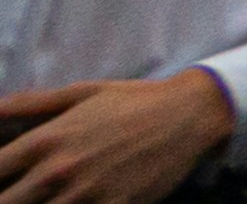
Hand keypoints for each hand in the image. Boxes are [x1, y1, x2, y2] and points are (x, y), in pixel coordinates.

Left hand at [0, 75, 237, 203]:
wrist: (189, 114)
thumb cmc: (133, 101)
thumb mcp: (82, 92)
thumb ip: (31, 103)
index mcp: (46, 140)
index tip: (3, 178)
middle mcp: (57, 170)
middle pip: (5, 203)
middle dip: (6, 200)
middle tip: (19, 194)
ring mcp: (84, 194)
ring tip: (48, 198)